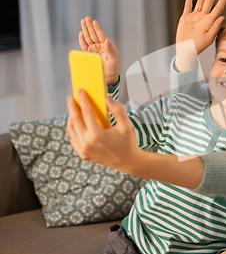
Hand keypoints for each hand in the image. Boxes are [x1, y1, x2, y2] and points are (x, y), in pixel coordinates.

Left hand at [66, 89, 204, 187]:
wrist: (127, 162)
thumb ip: (117, 109)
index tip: (80, 91)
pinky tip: (77, 123)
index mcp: (97, 134)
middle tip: (72, 98)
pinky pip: (73, 139)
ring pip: (71, 130)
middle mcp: (87, 143)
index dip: (83, 100)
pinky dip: (73, 129)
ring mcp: (83, 150)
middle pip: (74, 120)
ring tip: (74, 109)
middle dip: (72, 107)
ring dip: (71, 118)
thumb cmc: (128, 142)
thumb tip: (106, 98)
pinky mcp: (82, 154)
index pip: (86, 112)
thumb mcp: (126, 124)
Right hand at [79, 17, 119, 86]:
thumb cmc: (113, 69)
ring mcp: (93, 50)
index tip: (94, 22)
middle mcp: (100, 46)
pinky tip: (81, 33)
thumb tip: (106, 40)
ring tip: (83, 21)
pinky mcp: (88, 54)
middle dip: (90, 26)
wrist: (107, 78)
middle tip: (87, 18)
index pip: (101, 36)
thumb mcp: (114, 59)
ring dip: (85, 30)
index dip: (98, 29)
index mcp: (107, 46)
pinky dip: (82, 39)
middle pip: (94, 34)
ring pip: (88, 38)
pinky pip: (84, 45)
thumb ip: (110, 49)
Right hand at [175, 0, 225, 71]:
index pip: (217, 8)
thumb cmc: (198, 47)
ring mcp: (194, 16)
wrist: (186, 50)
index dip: (222, 0)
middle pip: (209, 1)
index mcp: (209, 22)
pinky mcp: (185, 17)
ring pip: (199, 1)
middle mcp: (203, 17)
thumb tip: (222, 16)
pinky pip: (188, 6)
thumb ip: (215, 27)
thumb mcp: (209, 38)